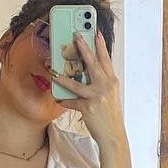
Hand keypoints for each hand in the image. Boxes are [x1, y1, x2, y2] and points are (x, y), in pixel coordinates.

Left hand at [48, 31, 126, 148]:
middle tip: (76, 36)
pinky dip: (64, 100)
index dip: (101, 45)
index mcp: (112, 82)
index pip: (106, 60)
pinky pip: (71, 101)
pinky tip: (58, 98)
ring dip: (62, 77)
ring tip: (53, 71)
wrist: (113, 135)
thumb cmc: (111, 115)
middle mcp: (106, 86)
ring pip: (76, 83)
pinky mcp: (87, 107)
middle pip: (93, 63)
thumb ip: (102, 83)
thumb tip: (89, 72)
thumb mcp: (111, 96)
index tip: (96, 33)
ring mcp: (96, 96)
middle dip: (84, 48)